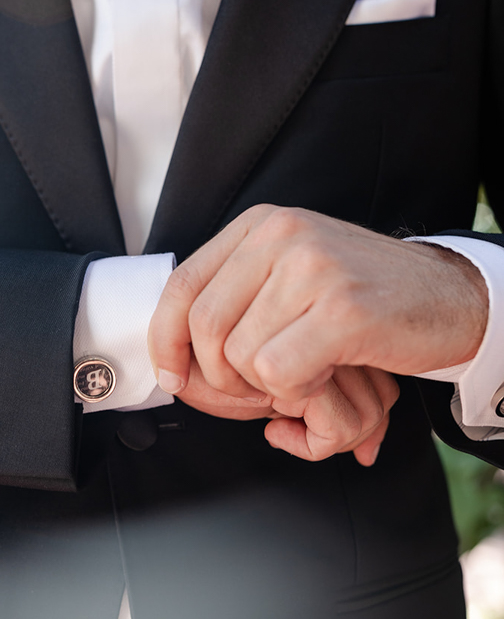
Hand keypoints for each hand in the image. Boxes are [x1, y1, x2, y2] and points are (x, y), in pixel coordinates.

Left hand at [148, 205, 487, 456]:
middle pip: (205, 328)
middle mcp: (281, 235)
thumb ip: (239, 292)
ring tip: (304, 373)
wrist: (452, 298)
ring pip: (240, 357)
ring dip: (266, 387)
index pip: (183, 284)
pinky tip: (324, 376)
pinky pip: (278, 373)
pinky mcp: (342, 311)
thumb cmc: (368, 294)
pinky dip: (295, 393)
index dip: (165, 338)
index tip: (172, 375)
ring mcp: (312, 270)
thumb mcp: (293, 272)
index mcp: (261, 225)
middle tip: (256, 390)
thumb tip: (174, 346)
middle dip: (221, 378)